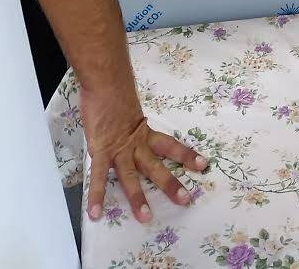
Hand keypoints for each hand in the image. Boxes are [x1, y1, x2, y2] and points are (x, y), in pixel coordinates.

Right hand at [82, 86, 207, 222]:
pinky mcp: (101, 151)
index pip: (170, 146)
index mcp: (144, 133)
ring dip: (138, 198)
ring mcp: (119, 149)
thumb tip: (133, 126)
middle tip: (186, 199)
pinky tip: (94, 213)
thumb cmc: (115, 92)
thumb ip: (133, 123)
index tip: (204, 165)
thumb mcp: (130, 109)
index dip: (186, 155)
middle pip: (156, 166)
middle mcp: (136, 144)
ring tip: (145, 218)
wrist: (104, 81)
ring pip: (131, 177)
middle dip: (171, 183)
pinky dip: (96, 195)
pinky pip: (99, 176)